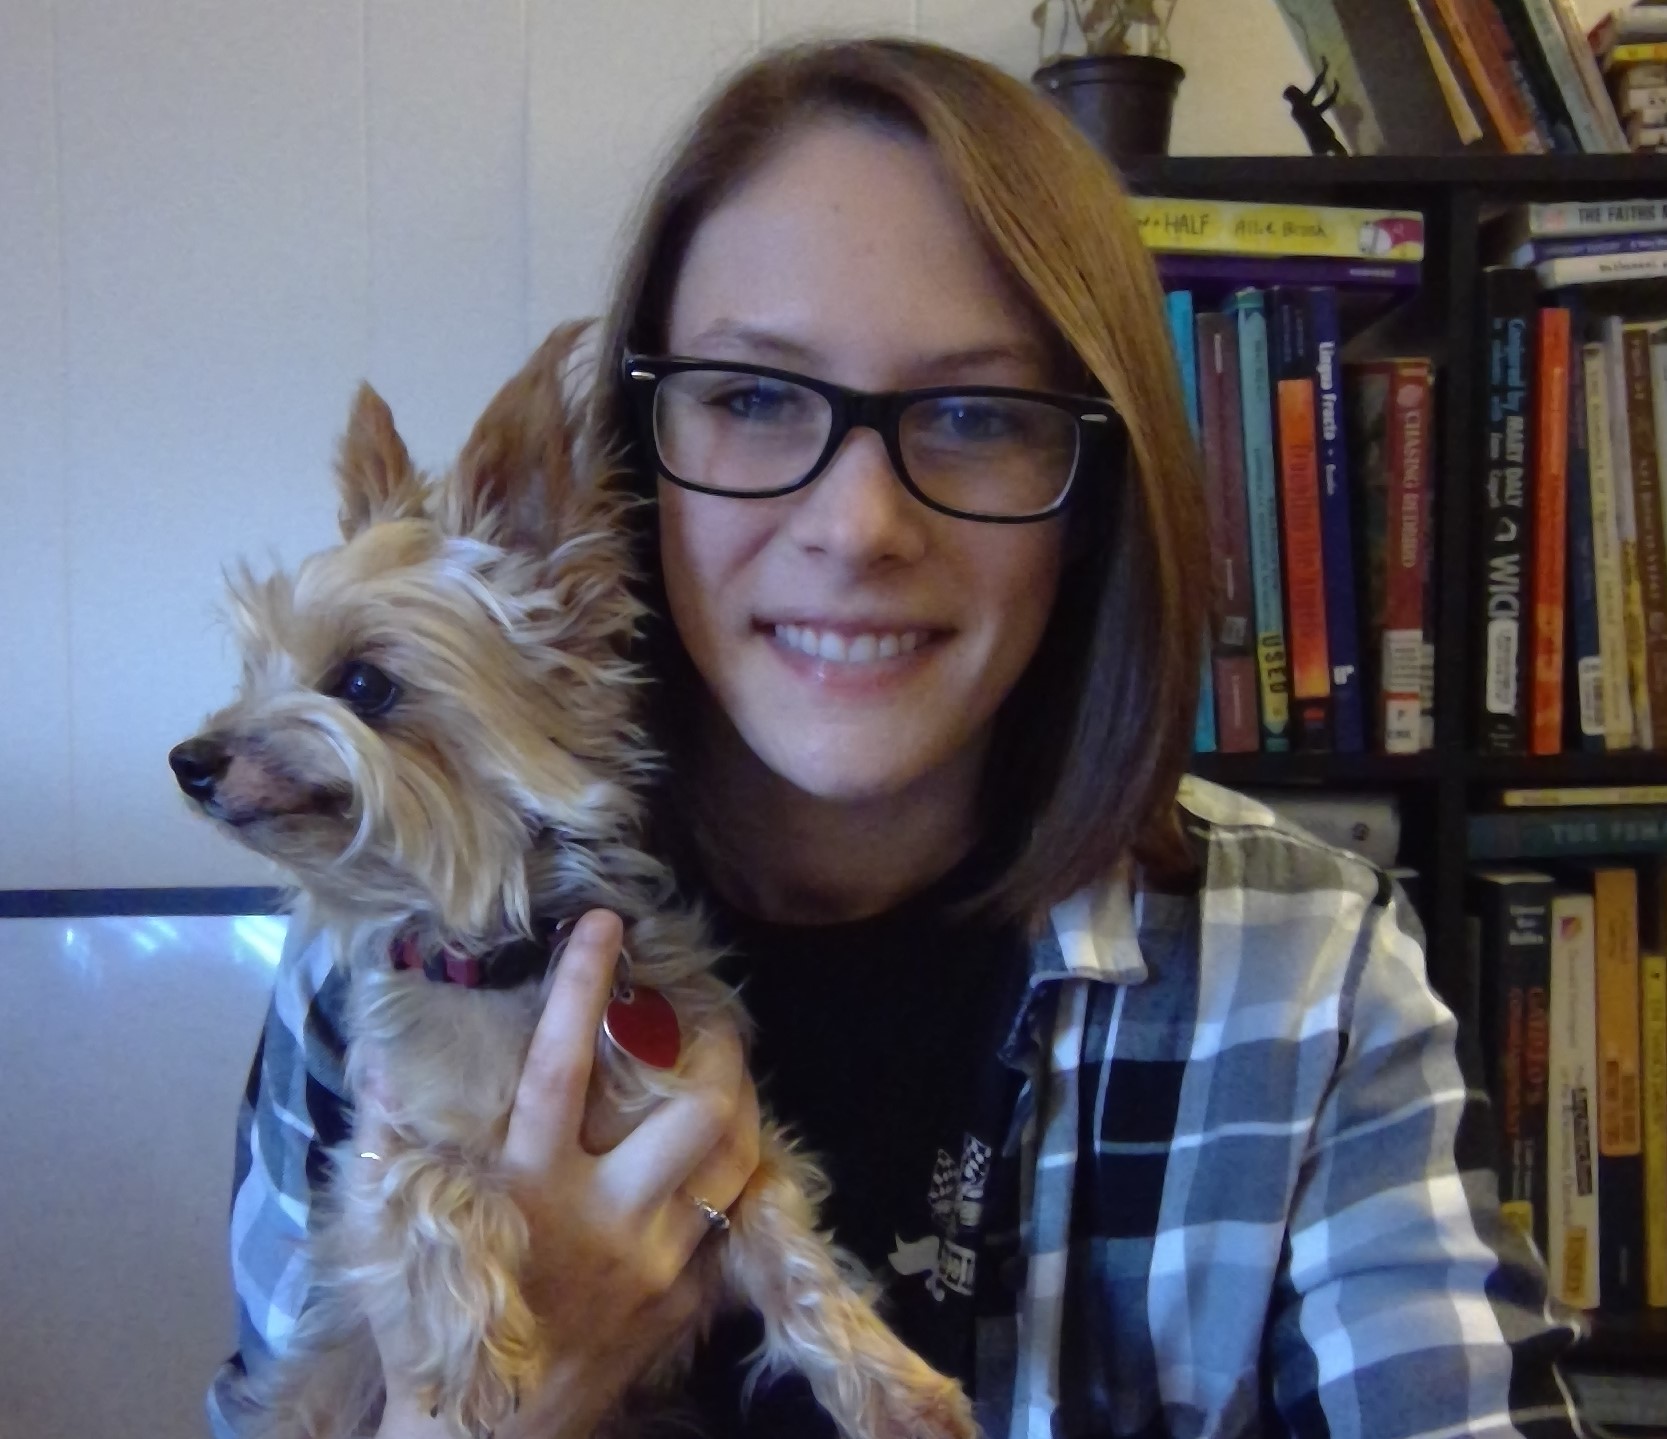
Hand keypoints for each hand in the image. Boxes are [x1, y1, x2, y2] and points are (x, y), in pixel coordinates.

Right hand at [374, 908, 759, 1437]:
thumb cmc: (435, 1334)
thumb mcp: (397, 1236)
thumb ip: (388, 1144)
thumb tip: (377, 1063)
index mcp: (533, 1187)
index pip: (561, 1065)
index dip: (584, 987)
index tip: (606, 924)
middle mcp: (609, 1216)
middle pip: (698, 1111)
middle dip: (716, 1048)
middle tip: (708, 1013)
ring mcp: (660, 1261)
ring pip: (736, 1160)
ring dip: (742, 1104)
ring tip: (727, 1069)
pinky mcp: (687, 1301)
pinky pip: (732, 1220)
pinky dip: (735, 1176)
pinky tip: (726, 1153)